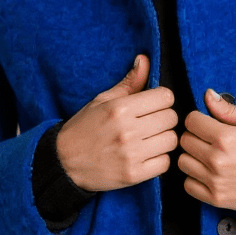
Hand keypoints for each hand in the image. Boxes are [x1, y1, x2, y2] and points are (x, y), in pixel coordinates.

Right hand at [55, 55, 177, 191]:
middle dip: (164, 118)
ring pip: (171, 140)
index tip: (153, 105)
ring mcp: (131, 155)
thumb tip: (144, 59)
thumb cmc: (84, 128)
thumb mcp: (102, 100)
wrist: (64, 163)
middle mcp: (127, 131)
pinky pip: (165, 163)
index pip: (165, 97)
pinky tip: (146, 155)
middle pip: (171, 118)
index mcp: (120, 108)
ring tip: (149, 140)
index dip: (161, 100)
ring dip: (163, 139)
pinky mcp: (134, 175)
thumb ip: (129, 83)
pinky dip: (159, 159)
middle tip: (150, 123)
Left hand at [179, 89, 235, 211]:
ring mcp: (215, 180)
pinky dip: (194, 179)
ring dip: (193, 157)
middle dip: (195, 136)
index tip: (207, 123)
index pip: (191, 121)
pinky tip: (208, 173)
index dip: (198, 119)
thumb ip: (229, 110)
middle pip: (185, 141)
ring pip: (183, 162)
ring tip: (209, 156)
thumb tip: (208, 95)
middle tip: (210, 140)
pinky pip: (188, 185)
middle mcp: (217, 159)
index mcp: (226, 137)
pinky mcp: (215, 198)